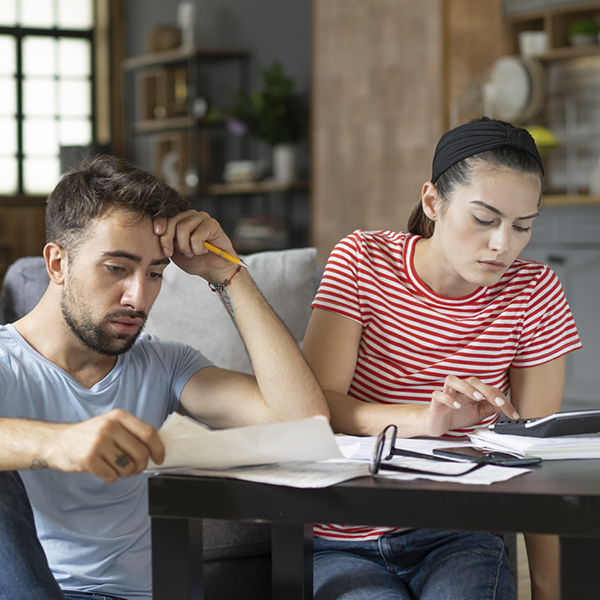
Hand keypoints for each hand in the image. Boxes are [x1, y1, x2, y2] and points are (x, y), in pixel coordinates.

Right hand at [46, 409, 163, 482]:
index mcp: (119, 416)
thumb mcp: (111, 424)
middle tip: (135, 468)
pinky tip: (103, 469)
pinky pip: (111, 476)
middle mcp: (110, 427)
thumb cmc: (90, 435)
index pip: (149, 433)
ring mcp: (98, 443)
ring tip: (116, 468)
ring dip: (125, 473)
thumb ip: (131, 432)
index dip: (158, 448)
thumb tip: (156, 449)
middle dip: (141, 466)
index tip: (159, 459)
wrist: (57, 442)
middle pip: (141, 453)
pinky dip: (110, 477)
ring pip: (127, 467)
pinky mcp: (88, 459)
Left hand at [153, 210, 239, 280]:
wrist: (214, 270)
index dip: (160, 223)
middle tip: (172, 253)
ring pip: (183, 228)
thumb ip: (166, 240)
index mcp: (181, 219)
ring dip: (185, 247)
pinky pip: (196, 237)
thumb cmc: (195, 260)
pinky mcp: (213, 224)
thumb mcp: (174, 251)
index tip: (157, 234)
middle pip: (173, 221)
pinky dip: (197, 249)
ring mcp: (203, 218)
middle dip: (169, 240)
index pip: (166, 216)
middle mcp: (192, 215)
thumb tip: (156, 232)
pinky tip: (204, 251)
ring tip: (191, 253)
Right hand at [424, 375, 519, 436]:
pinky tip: (456, 406)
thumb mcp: (478, 413)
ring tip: (477, 397)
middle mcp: (459, 389)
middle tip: (498, 402)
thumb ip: (490, 408)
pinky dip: (448, 399)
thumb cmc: (456, 414)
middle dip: (487, 390)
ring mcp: (446, 393)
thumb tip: (506, 407)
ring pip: (452, 380)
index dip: (502, 400)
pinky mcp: (436, 401)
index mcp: (471, 390)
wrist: (437, 423)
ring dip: (466, 388)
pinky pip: (439, 395)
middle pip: (472, 381)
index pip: (488, 389)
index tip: (512, 413)